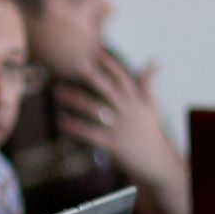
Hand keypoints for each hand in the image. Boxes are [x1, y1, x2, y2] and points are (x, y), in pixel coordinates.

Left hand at [54, 53, 184, 190]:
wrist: (157, 163)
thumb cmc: (149, 132)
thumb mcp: (151, 106)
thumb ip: (148, 84)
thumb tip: (156, 61)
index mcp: (135, 100)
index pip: (122, 77)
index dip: (109, 63)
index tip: (95, 50)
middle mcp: (128, 110)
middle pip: (107, 88)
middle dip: (90, 75)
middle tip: (72, 63)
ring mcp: (120, 127)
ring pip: (95, 109)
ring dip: (74, 99)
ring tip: (57, 92)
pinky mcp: (113, 144)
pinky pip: (89, 133)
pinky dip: (74, 127)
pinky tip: (60, 121)